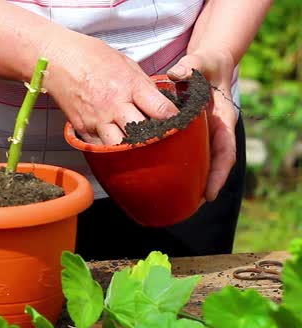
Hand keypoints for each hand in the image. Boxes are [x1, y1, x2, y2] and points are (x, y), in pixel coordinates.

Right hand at [44, 31, 178, 145]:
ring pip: (120, 146)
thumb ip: (143, 85)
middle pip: (142, 133)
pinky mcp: (82, 127)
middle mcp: (113, 105)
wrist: (56, 60)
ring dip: (129, 146)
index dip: (172, 118)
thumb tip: (158, 102)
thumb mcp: (125, 63)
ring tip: (134, 142)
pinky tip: (113, 137)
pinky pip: (100, 144)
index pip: (161, 110)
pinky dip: (109, 144)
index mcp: (129, 85)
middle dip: (153, 136)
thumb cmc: (91, 57)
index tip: (176, 121)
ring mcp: (96, 119)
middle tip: (158, 135)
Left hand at [167, 50, 236, 201]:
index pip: (224, 152)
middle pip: (212, 164)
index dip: (218, 174)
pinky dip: (177, 166)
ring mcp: (201, 134)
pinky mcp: (188, 133)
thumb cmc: (206, 64)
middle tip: (189, 206)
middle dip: (204, 186)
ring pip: (198, 161)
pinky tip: (163, 179)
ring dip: (190, 181)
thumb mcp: (201, 61)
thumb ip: (191, 66)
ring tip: (176, 202)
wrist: (206, 64)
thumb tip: (177, 73)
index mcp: (222, 120)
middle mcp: (213, 131)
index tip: (210, 194)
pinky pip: (185, 152)